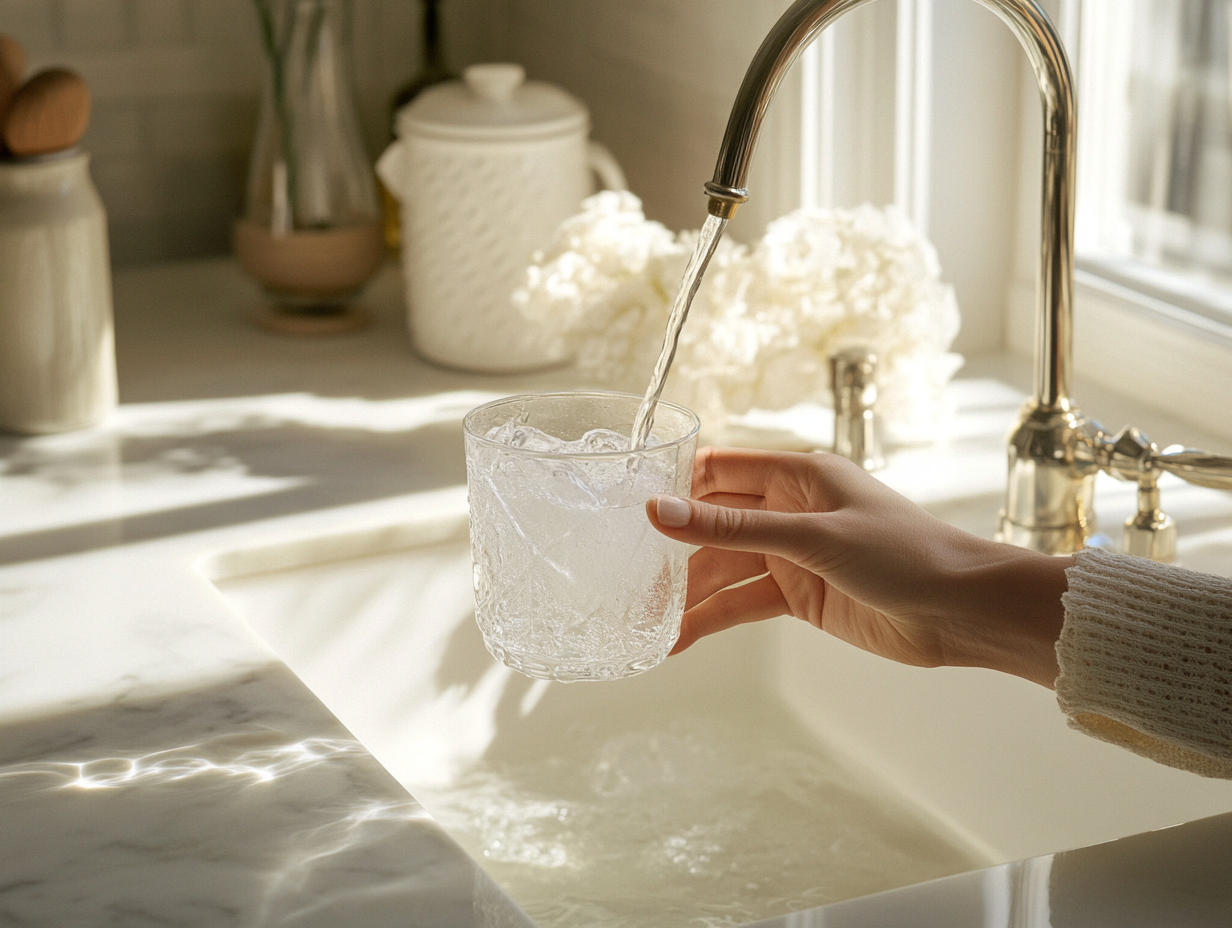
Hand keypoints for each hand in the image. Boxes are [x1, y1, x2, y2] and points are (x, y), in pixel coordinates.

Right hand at [646, 447, 1068, 686]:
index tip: (628, 508)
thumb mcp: (812, 537)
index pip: (721, 469)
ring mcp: (794, 554)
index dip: (676, 486)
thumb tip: (661, 511)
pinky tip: (681, 638)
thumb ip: (733, 529)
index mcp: (799, 475)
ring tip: (646, 621)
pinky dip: (714, 619)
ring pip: (726, 569)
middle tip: (628, 578)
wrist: (962, 612)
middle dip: (674, 551)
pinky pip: (744, 602)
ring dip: (689, 594)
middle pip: (716, 525)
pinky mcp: (800, 595)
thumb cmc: (905, 554)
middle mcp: (791, 510)